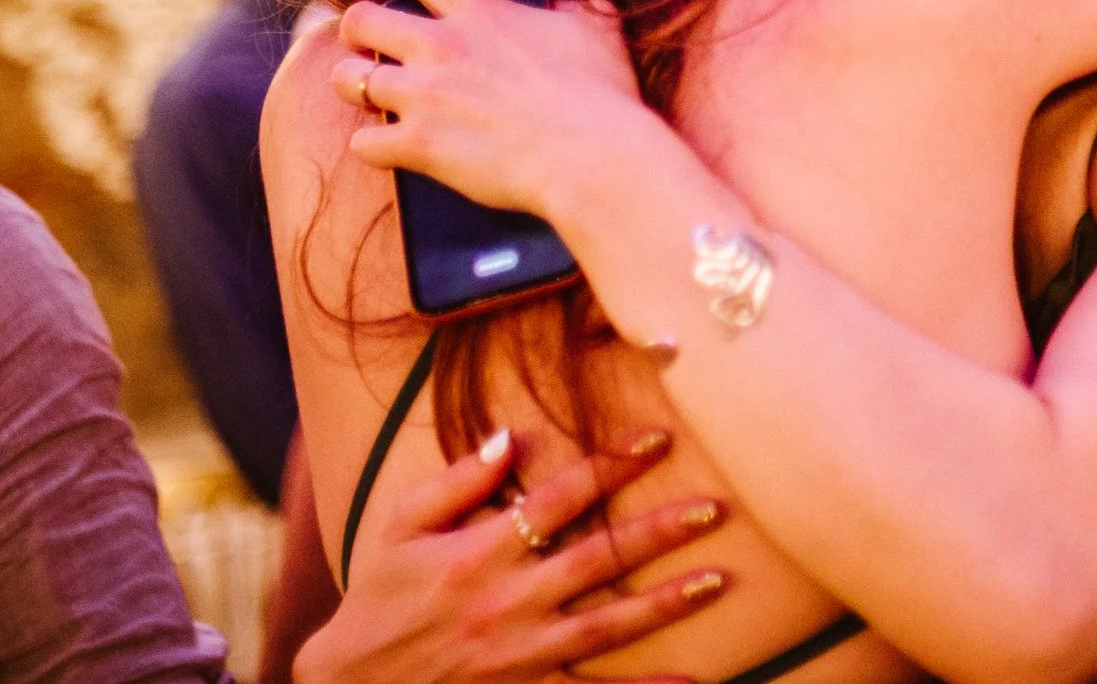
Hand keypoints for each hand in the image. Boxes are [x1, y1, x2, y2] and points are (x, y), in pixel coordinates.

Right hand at [295, 424, 730, 683]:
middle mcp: (507, 602)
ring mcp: (521, 655)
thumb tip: (512, 438)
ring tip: (717, 581)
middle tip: (715, 508)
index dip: (612, 465)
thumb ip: (457, 483)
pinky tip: (691, 680)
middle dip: (659, 531)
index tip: (660, 439)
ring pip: (608, 625)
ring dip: (666, 604)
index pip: (560, 497)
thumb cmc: (379, 598)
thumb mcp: (400, 528)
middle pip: (598, 558)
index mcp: (479, 553)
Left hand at [332, 0, 672, 217]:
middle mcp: (441, 46)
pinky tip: (388, 149)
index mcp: (481, 13)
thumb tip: (575, 8)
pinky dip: (373, 146)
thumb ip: (578, 11)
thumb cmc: (601, 96)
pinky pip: (364, 142)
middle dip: (358, 31)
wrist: (591, 156)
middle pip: (362, 20)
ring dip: (356, 87)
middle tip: (368, 45)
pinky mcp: (418, 145)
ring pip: (348, 79)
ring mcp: (423, 96)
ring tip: (369, 96)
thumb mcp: (599, 32)